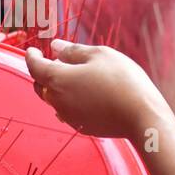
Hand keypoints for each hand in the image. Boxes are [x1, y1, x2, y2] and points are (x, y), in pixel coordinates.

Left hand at [25, 39, 172, 139]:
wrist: (142, 116)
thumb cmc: (122, 80)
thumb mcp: (99, 55)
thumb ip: (73, 51)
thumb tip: (55, 47)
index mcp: (58, 79)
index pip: (34, 66)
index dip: (32, 56)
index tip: (33, 50)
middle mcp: (57, 100)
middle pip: (40, 85)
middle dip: (43, 72)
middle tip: (56, 61)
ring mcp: (68, 116)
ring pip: (54, 99)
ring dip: (58, 87)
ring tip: (76, 75)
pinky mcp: (81, 127)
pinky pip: (67, 110)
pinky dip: (69, 99)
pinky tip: (86, 93)